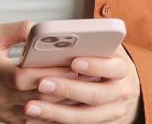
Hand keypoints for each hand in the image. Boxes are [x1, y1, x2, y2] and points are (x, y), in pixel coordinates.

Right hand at [0, 21, 82, 122]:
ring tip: (89, 87)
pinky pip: (38, 118)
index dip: (48, 72)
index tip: (72, 63)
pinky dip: (57, 111)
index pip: (22, 76)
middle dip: (65, 85)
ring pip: (41, 110)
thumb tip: (41, 27)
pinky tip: (74, 101)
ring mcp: (4, 111)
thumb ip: (16, 29)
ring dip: (66, 100)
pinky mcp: (11, 120)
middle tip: (91, 75)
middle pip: (36, 95)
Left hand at [20, 45, 141, 123]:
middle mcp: (120, 93)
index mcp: (121, 69)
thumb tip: (60, 36)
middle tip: (42, 83)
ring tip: (30, 106)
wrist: (119, 91)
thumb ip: (89, 42)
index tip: (74, 61)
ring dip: (55, 113)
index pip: (114, 67)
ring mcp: (109, 113)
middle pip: (96, 95)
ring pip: (83, 117)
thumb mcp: (104, 48)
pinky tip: (32, 120)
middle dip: (68, 90)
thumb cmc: (104, 63)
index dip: (96, 65)